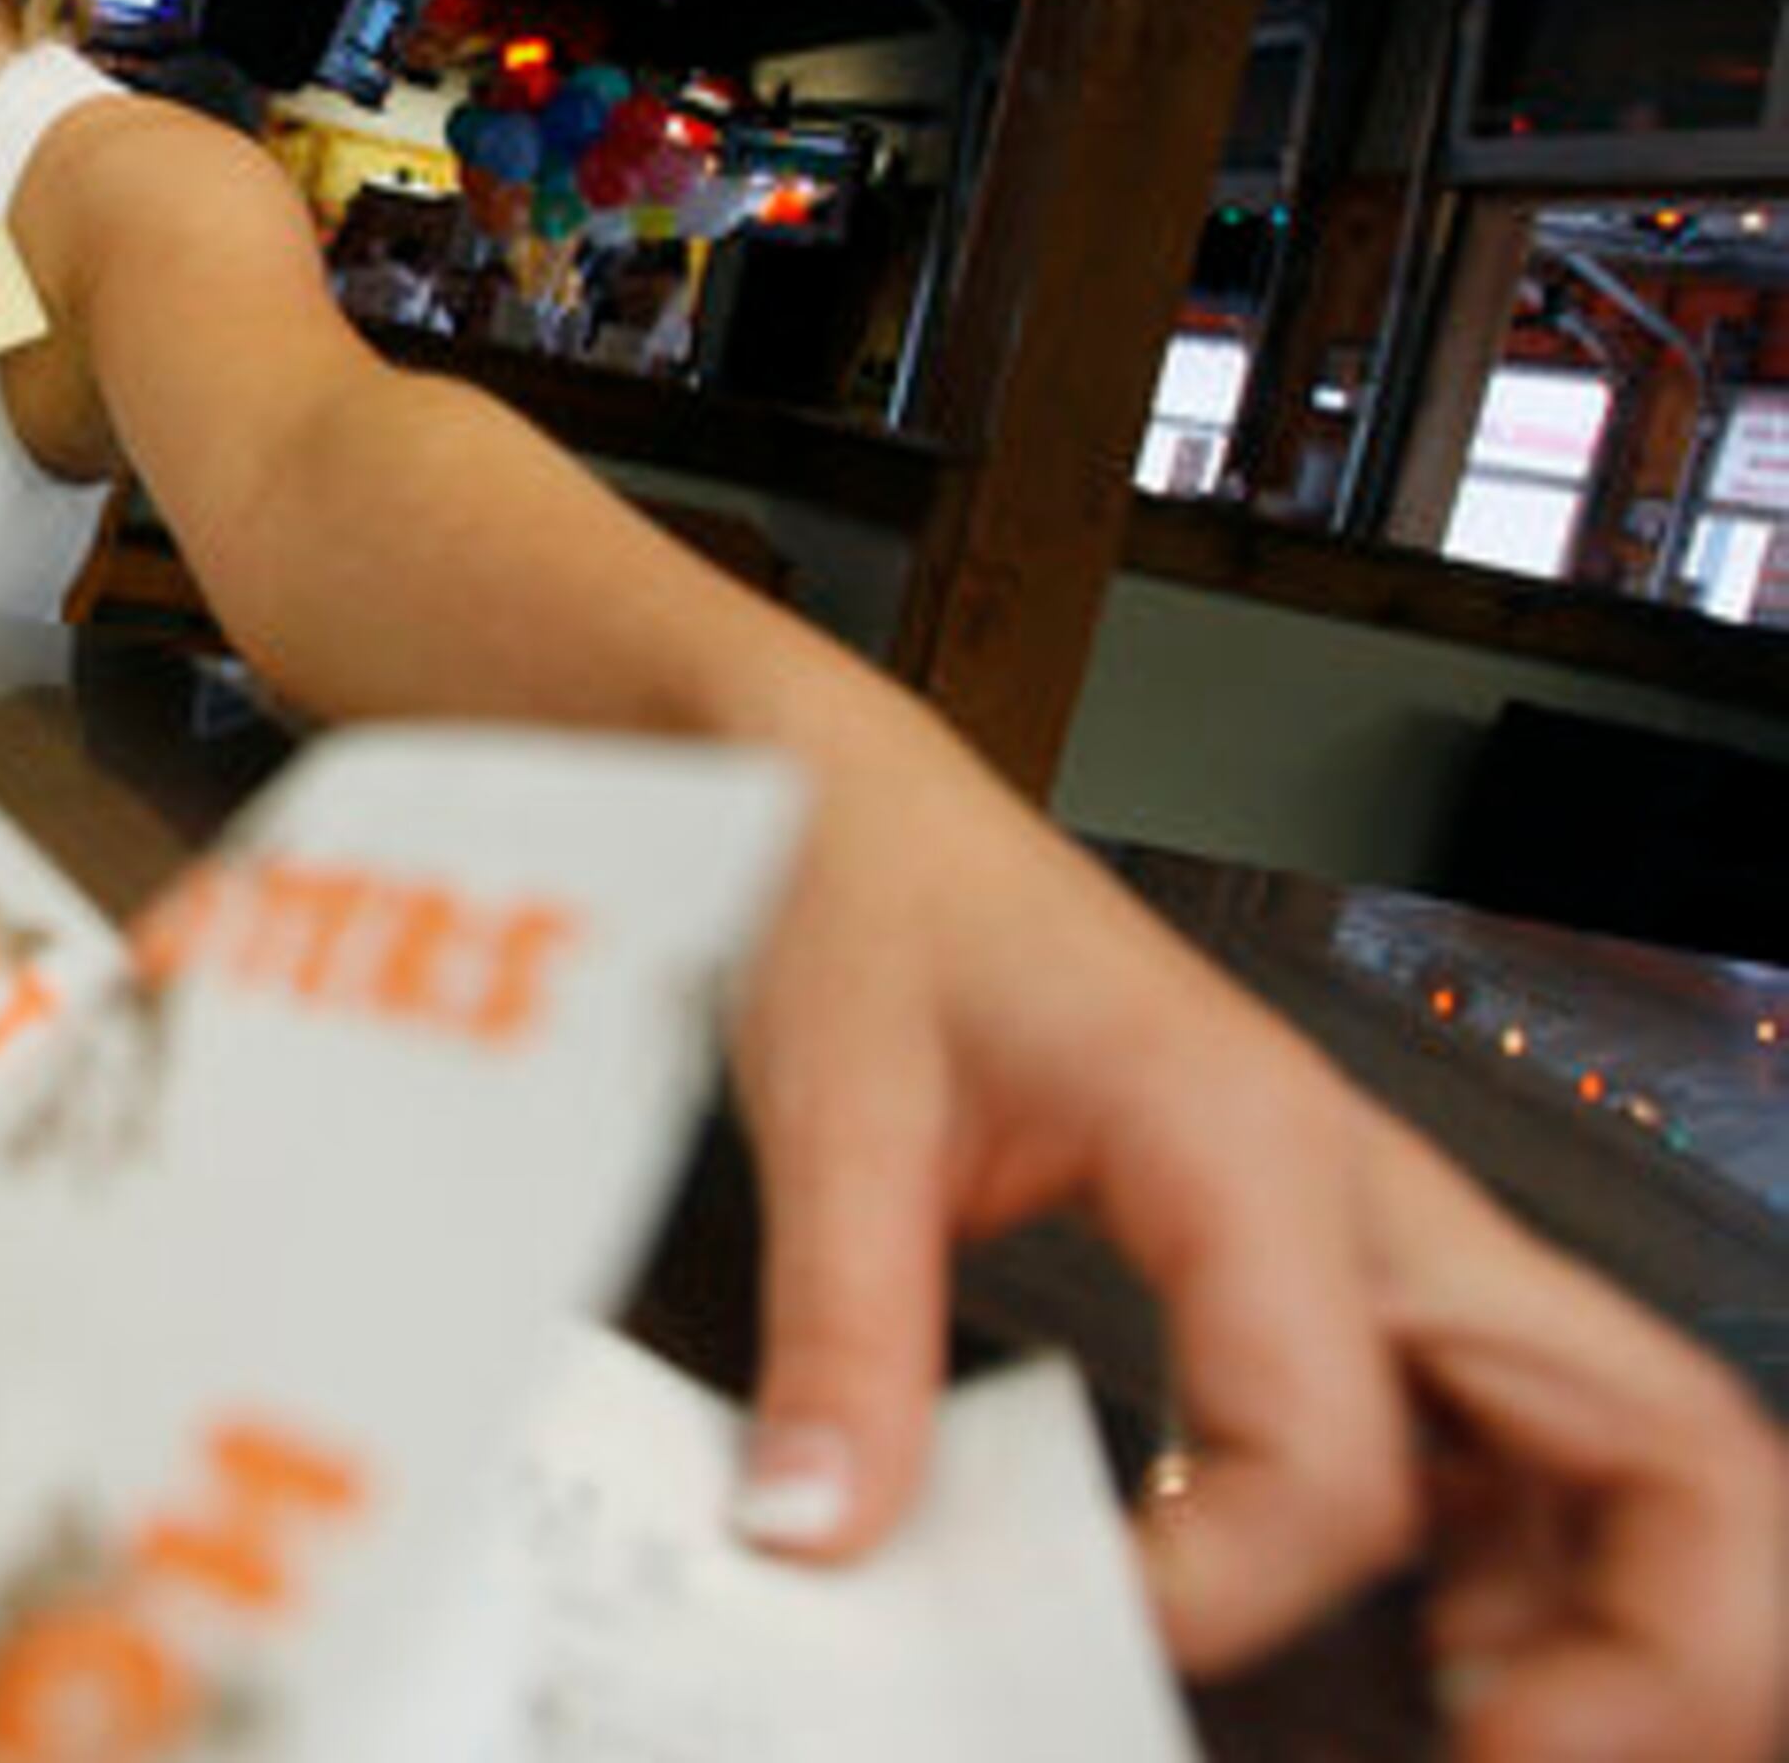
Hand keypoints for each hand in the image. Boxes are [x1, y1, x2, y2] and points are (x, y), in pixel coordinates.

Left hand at [726, 744, 1787, 1761]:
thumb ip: (838, 1331)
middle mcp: (1370, 1197)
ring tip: (1495, 1745)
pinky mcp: (1357, 1277)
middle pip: (1658, 1436)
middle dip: (1653, 1646)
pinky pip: (1529, 1444)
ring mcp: (1389, 1241)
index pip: (1336, 1442)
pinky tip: (1447, 1661)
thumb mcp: (832, 1110)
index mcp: (1252, 1143)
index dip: (1240, 1582)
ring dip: (1630, 1621)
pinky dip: (1539, 1573)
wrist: (869, 809)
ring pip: (1636, 1445)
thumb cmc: (880, 910)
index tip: (1110, 1629)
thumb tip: (820, 1528)